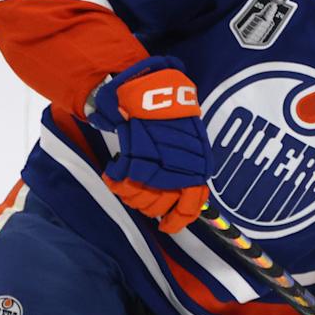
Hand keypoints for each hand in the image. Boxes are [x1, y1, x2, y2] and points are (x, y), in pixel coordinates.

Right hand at [87, 55, 211, 234]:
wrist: (152, 88)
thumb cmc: (171, 113)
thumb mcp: (190, 141)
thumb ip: (187, 167)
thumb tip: (182, 196)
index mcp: (199, 167)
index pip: (191, 206)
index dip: (177, 221)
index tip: (166, 226)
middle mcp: (181, 171)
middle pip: (160, 207)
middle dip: (146, 204)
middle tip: (138, 193)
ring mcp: (157, 165)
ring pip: (141, 199)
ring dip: (130, 194)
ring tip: (126, 181)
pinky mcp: (135, 158)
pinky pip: (123, 185)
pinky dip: (116, 182)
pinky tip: (115, 172)